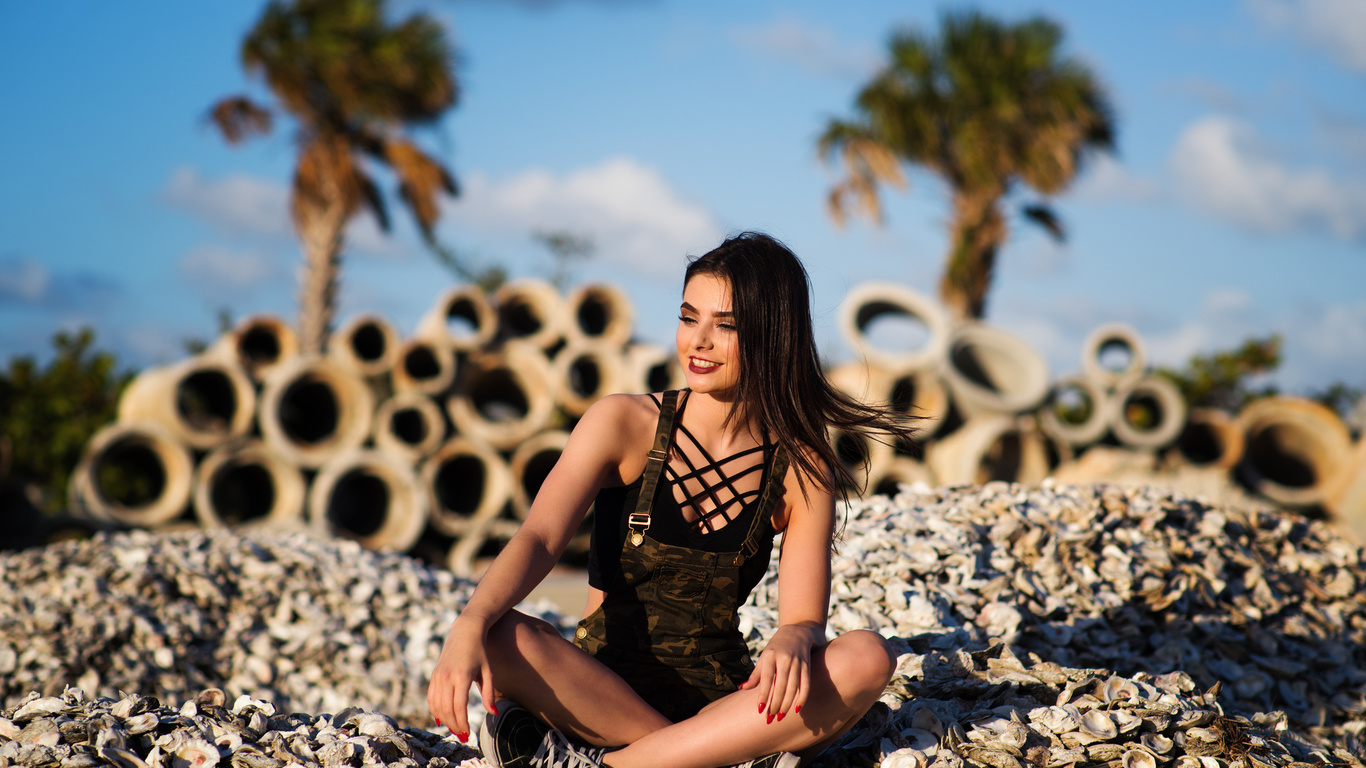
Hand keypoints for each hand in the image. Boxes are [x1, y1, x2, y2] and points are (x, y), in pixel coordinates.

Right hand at [426, 616, 496, 741]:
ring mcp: (438, 676)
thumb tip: (493, 713)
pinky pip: (431, 697)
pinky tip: (441, 719)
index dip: (462, 723)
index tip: (468, 734)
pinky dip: (435, 710)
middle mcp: (447, 677)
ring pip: (436, 706)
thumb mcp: (488, 671)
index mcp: (462, 676)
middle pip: (446, 709)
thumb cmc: (480, 651)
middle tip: (463, 736)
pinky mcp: (434, 675)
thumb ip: (489, 693)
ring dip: (444, 720)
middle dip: (454, 726)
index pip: (459, 707)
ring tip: (455, 729)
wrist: (465, 631)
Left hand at [738, 623, 818, 721]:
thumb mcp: (764, 656)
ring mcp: (797, 662)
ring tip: (780, 716)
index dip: (763, 694)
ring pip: (793, 687)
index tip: (760, 709)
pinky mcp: (807, 666)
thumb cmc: (776, 647)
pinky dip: (802, 698)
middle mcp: (784, 659)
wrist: (797, 631)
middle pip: (781, 686)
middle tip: (770, 718)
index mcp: (770, 655)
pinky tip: (796, 709)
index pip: (766, 678)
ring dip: (787, 704)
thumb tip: (742, 688)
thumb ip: (756, 674)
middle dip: (776, 704)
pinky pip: (806, 685)